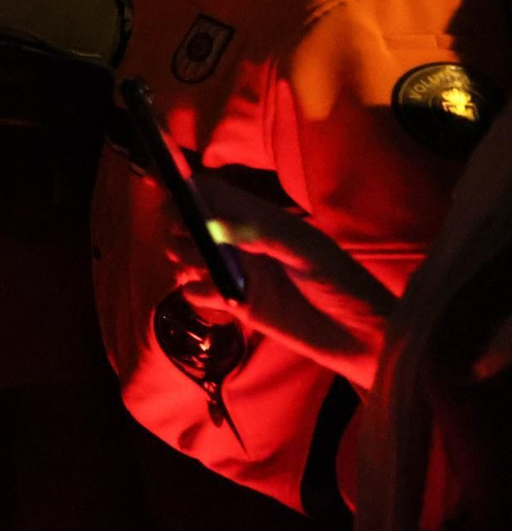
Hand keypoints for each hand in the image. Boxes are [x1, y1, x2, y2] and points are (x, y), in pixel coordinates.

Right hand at [169, 174, 395, 391]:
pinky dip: (193, 290)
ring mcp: (238, 272)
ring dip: (182, 259)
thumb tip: (210, 225)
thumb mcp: (306, 251)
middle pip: (191, 222)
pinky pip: (197, 291)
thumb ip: (260, 234)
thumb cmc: (341, 284)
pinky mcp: (237, 304)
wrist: (361, 338)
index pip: (211, 193)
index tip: (168, 203)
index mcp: (260, 219)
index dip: (185, 192)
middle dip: (179, 230)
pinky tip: (210, 295)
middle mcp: (242, 241)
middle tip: (189, 247)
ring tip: (196, 271)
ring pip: (188, 255)